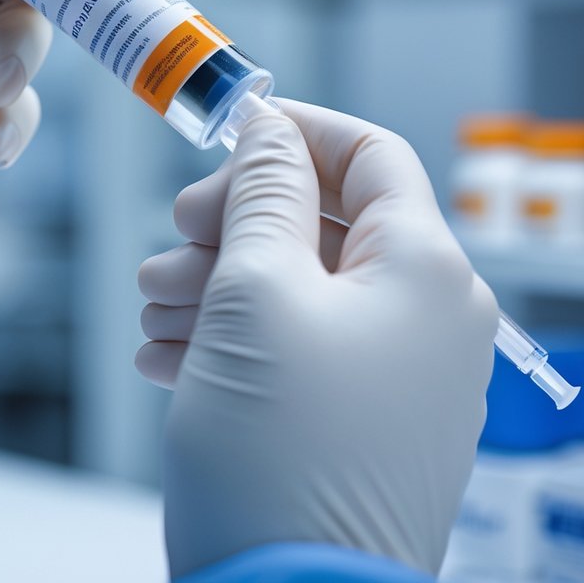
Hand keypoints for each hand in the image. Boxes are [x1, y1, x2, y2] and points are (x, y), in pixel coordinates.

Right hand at [137, 100, 497, 577]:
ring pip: (299, 290)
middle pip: (324, 224)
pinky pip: (298, 351)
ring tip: (156, 312)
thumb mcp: (256, 292)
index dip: (297, 132)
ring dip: (219, 286)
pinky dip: (233, 340)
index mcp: (425, 271)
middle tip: (174, 241)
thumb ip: (265, 192)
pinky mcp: (359, 424)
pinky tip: (168, 357)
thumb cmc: (278, 453)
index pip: (371, 156)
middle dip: (235, 223)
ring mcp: (396, 377)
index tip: (232, 129)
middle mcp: (427, 319)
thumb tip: (270, 131)